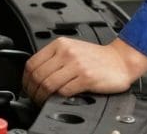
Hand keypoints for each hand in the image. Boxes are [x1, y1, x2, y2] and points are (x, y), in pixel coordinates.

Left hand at [23, 37, 146, 104]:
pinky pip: (64, 91)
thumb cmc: (97, 57)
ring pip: (48, 84)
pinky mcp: (86, 78)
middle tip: (33, 98)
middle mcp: (67, 52)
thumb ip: (54, 58)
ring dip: (42, 97)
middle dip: (32, 91)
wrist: (121, 60)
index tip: (27, 88)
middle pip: (38, 75)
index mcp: (60, 44)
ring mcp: (76, 65)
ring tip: (43, 101)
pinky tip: (58, 100)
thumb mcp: (72, 49)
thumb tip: (35, 75)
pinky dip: (57, 98)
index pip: (32, 63)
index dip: (25, 79)